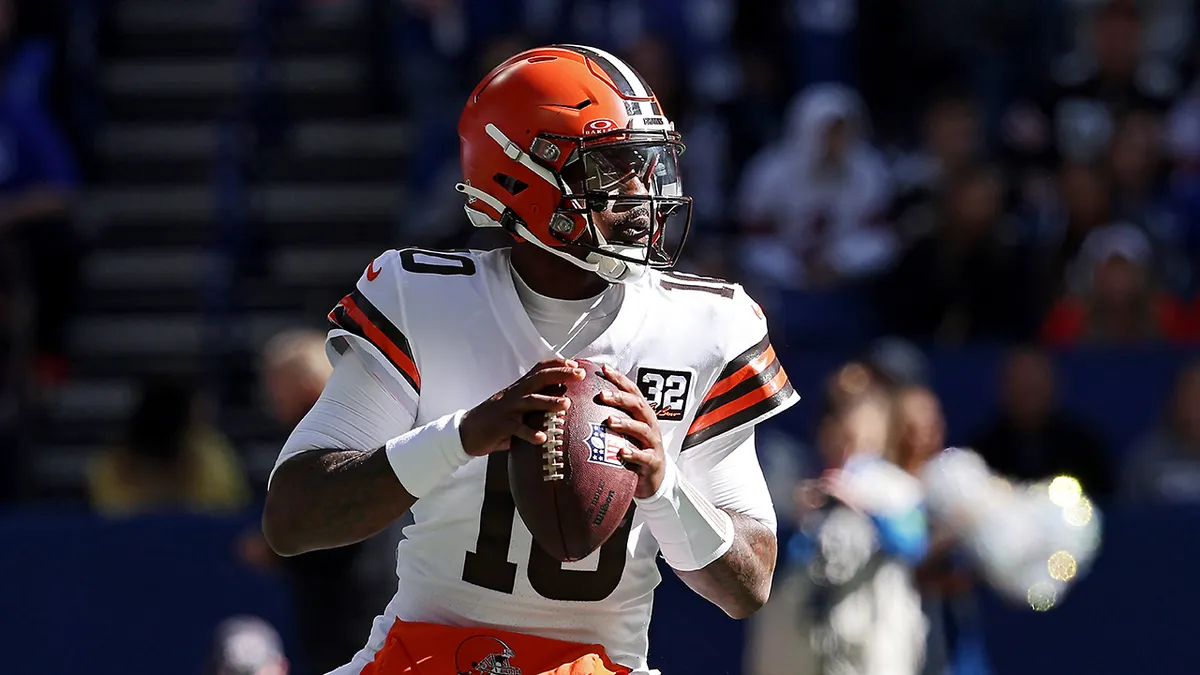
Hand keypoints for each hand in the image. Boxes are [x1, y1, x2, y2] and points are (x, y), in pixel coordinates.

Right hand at [460, 358, 582, 456]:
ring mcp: (508, 409)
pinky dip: (530, 433)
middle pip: (539, 379)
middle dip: (560, 375)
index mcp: (519, 388)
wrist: (467, 431)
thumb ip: (534, 404)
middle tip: (579, 375)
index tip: (575, 363)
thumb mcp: (515, 406)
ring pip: (531, 401)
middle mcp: (515, 394)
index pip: (539, 369)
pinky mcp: (501, 426)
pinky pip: (517, 429)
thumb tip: (561, 404)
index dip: (556, 364)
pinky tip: (542, 438)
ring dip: (549, 401)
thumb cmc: (497, 419)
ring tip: (566, 404)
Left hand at [597, 364, 665, 498]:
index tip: (604, 369)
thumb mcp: (626, 430)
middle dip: (621, 398)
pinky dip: (633, 454)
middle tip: (602, 394)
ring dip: (626, 424)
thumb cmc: (635, 449)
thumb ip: (611, 416)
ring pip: (642, 429)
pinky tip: (621, 453)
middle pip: (638, 405)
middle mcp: (650, 424)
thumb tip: (581, 401)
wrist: (654, 477)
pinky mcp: (653, 461)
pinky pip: (644, 457)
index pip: (633, 391)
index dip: (620, 379)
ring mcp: (653, 443)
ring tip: (609, 421)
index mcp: (642, 414)